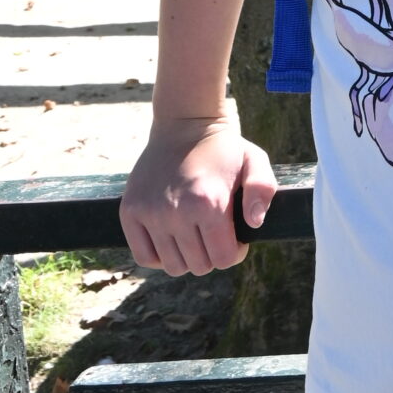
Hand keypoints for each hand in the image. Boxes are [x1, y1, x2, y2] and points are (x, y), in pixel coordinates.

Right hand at [120, 115, 277, 275]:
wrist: (184, 125)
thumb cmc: (223, 148)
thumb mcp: (255, 161)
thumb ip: (262, 191)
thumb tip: (253, 224)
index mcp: (209, 203)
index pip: (224, 258)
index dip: (234, 252)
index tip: (234, 236)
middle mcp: (176, 212)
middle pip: (199, 266)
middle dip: (212, 254)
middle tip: (214, 232)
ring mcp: (150, 213)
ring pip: (172, 266)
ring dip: (187, 257)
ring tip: (194, 235)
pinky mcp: (130, 212)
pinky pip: (144, 257)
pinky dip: (159, 256)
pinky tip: (171, 240)